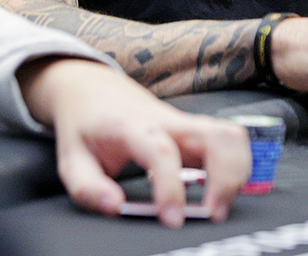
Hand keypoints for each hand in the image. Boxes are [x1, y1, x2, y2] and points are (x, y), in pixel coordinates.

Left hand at [18, 57, 249, 226]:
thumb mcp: (71, 160)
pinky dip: (237, 164)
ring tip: (219, 204)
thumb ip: (89, 189)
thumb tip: (116, 207)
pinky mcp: (195, 129)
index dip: (171, 187)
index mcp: (132, 125)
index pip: (161, 151)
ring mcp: (185, 121)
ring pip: (231, 135)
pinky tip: (220, 188)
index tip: (173, 219)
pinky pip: (230, 140)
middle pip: (215, 136)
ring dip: (236, 171)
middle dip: (225, 179)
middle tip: (211, 214)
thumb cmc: (85, 126)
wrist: (92, 89)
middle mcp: (167, 119)